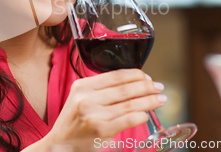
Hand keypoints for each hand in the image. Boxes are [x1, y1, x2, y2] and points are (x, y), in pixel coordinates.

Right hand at [44, 69, 165, 150]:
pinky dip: (141, 116)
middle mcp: (87, 98)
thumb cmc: (74, 121)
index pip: (115, 76)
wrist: (60, 145)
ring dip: (149, 101)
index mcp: (82, 86)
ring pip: (130, 104)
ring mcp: (94, 114)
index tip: (148, 78)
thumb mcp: (81, 98)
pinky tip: (146, 115)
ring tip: (160, 100)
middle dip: (146, 87)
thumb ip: (100, 89)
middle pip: (125, 89)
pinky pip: (128, 119)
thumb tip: (133, 83)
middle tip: (159, 87)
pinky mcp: (101, 130)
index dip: (135, 75)